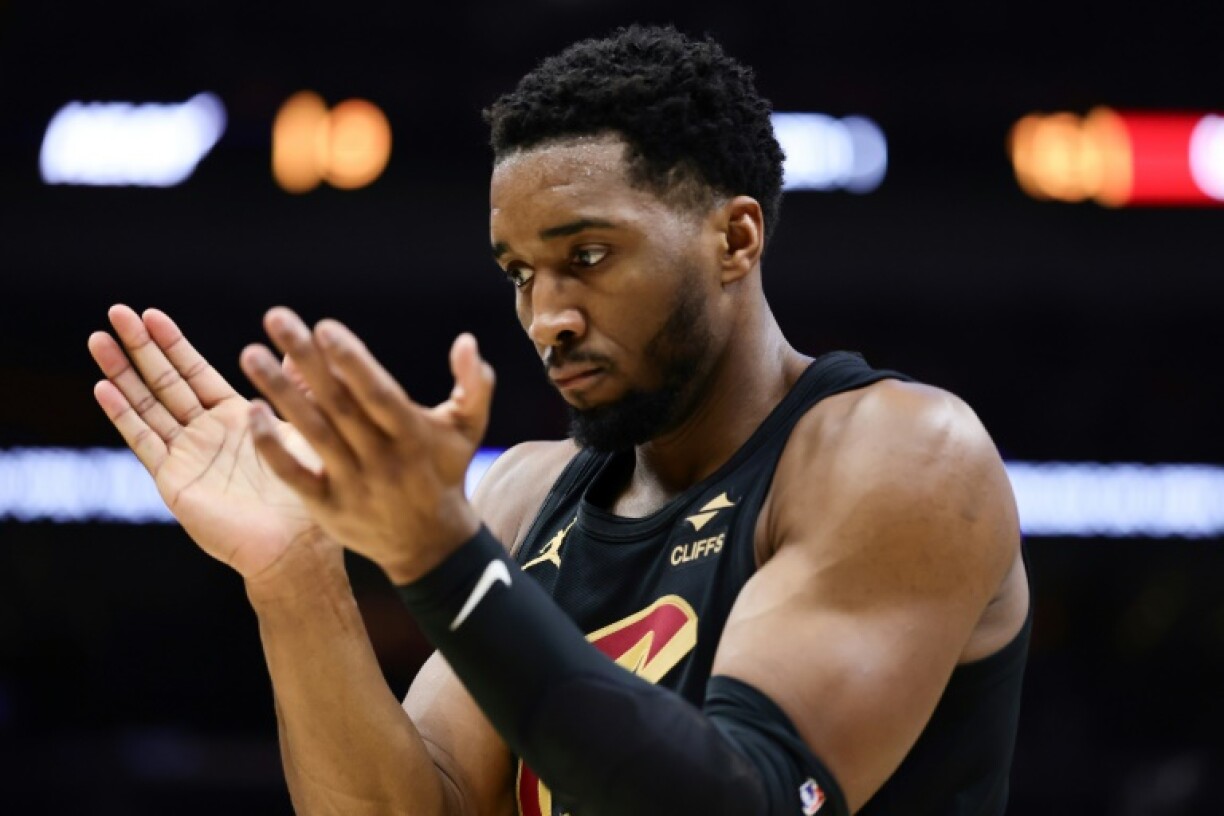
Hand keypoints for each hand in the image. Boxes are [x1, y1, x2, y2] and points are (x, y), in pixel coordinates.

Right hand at [89, 305, 325, 579]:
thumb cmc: (306, 492)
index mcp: (235, 418)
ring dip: (122, 373)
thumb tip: (304, 342)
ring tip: (98, 340)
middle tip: (117, 312)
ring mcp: (186, 455)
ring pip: (147, 406)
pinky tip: (104, 387)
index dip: (173, 344)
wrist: (294, 544)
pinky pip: (145, 441)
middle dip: (141, 348)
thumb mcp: (304, 428)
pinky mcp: (174, 479)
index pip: (196, 372)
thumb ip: (298, 387)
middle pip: (165, 382)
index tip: (151, 314)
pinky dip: (124, 414)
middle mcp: (205, 433)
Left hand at [239, 308, 491, 583]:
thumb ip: (474, 384)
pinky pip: (294, 476)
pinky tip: (253, 412)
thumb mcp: (469, 429)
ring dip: (279, 393)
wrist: (430, 543)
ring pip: (313, 433)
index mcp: (413, 435)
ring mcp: (353, 485)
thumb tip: (466, 342)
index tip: (324, 326)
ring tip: (251, 354)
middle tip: (277, 317)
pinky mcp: (328, 508)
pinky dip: (272, 447)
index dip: (352, 362)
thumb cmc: (445, 470)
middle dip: (306, 359)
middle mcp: (382, 459)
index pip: (379, 394)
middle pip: (339, 404)